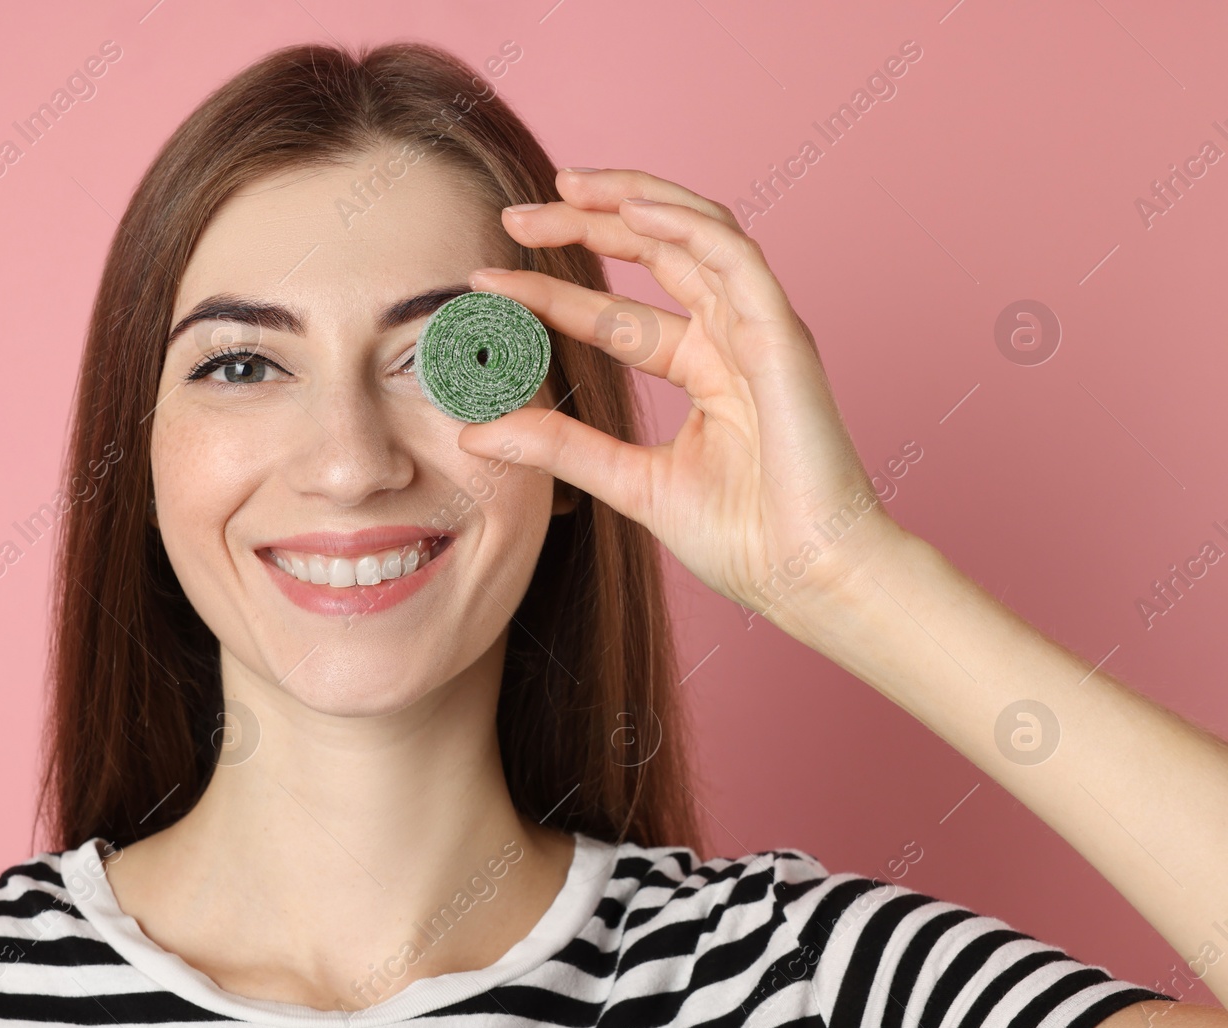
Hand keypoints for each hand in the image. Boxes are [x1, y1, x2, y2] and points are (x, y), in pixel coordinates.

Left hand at [459, 168, 906, 623]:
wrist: (810, 580)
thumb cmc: (747, 540)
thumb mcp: (629, 483)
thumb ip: (559, 448)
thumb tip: (477, 432)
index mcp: (705, 369)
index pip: (614, 315)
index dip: (551, 293)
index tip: (485, 282)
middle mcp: (732, 337)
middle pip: (655, 252)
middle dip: (585, 225)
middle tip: (514, 217)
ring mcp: (761, 330)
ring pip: (697, 233)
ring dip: (631, 202)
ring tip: (564, 188)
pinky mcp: (783, 335)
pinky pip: (734, 258)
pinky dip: (684, 226)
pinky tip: (631, 211)